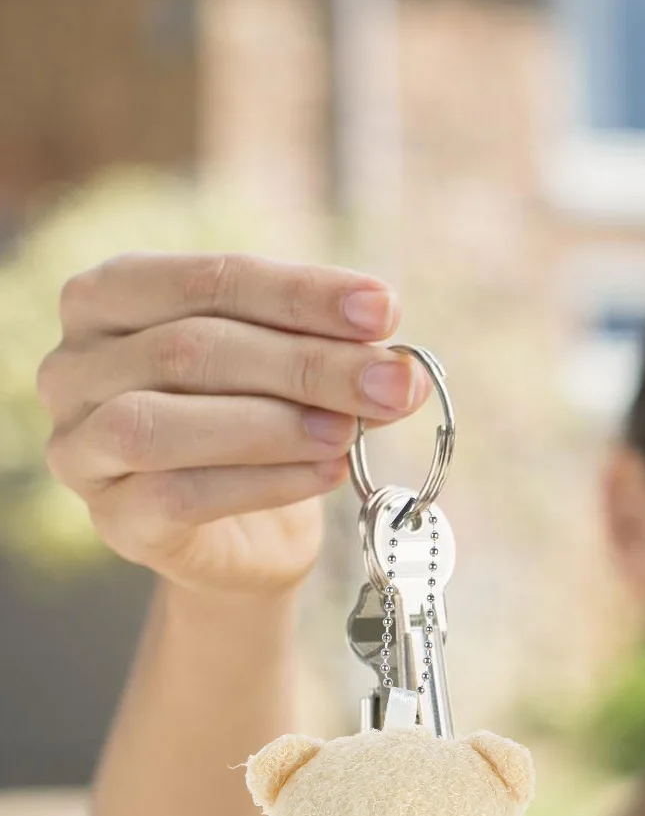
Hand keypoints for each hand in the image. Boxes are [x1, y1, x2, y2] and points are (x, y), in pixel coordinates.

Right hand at [37, 253, 428, 593]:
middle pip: (191, 348)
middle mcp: (74, 365)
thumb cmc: (266, 424)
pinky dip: (264, 482)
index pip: (209, 279)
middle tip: (393, 384)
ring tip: (349, 431)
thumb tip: (399, 366)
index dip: (301, 293)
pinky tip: (328, 472)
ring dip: (273, 425)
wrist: (251, 536)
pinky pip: (178, 495)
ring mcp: (79, 446)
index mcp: (112, 297)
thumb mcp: (299, 372)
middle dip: (308, 364)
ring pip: (161, 423)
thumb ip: (333, 354)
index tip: (384, 310)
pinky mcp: (113, 520)